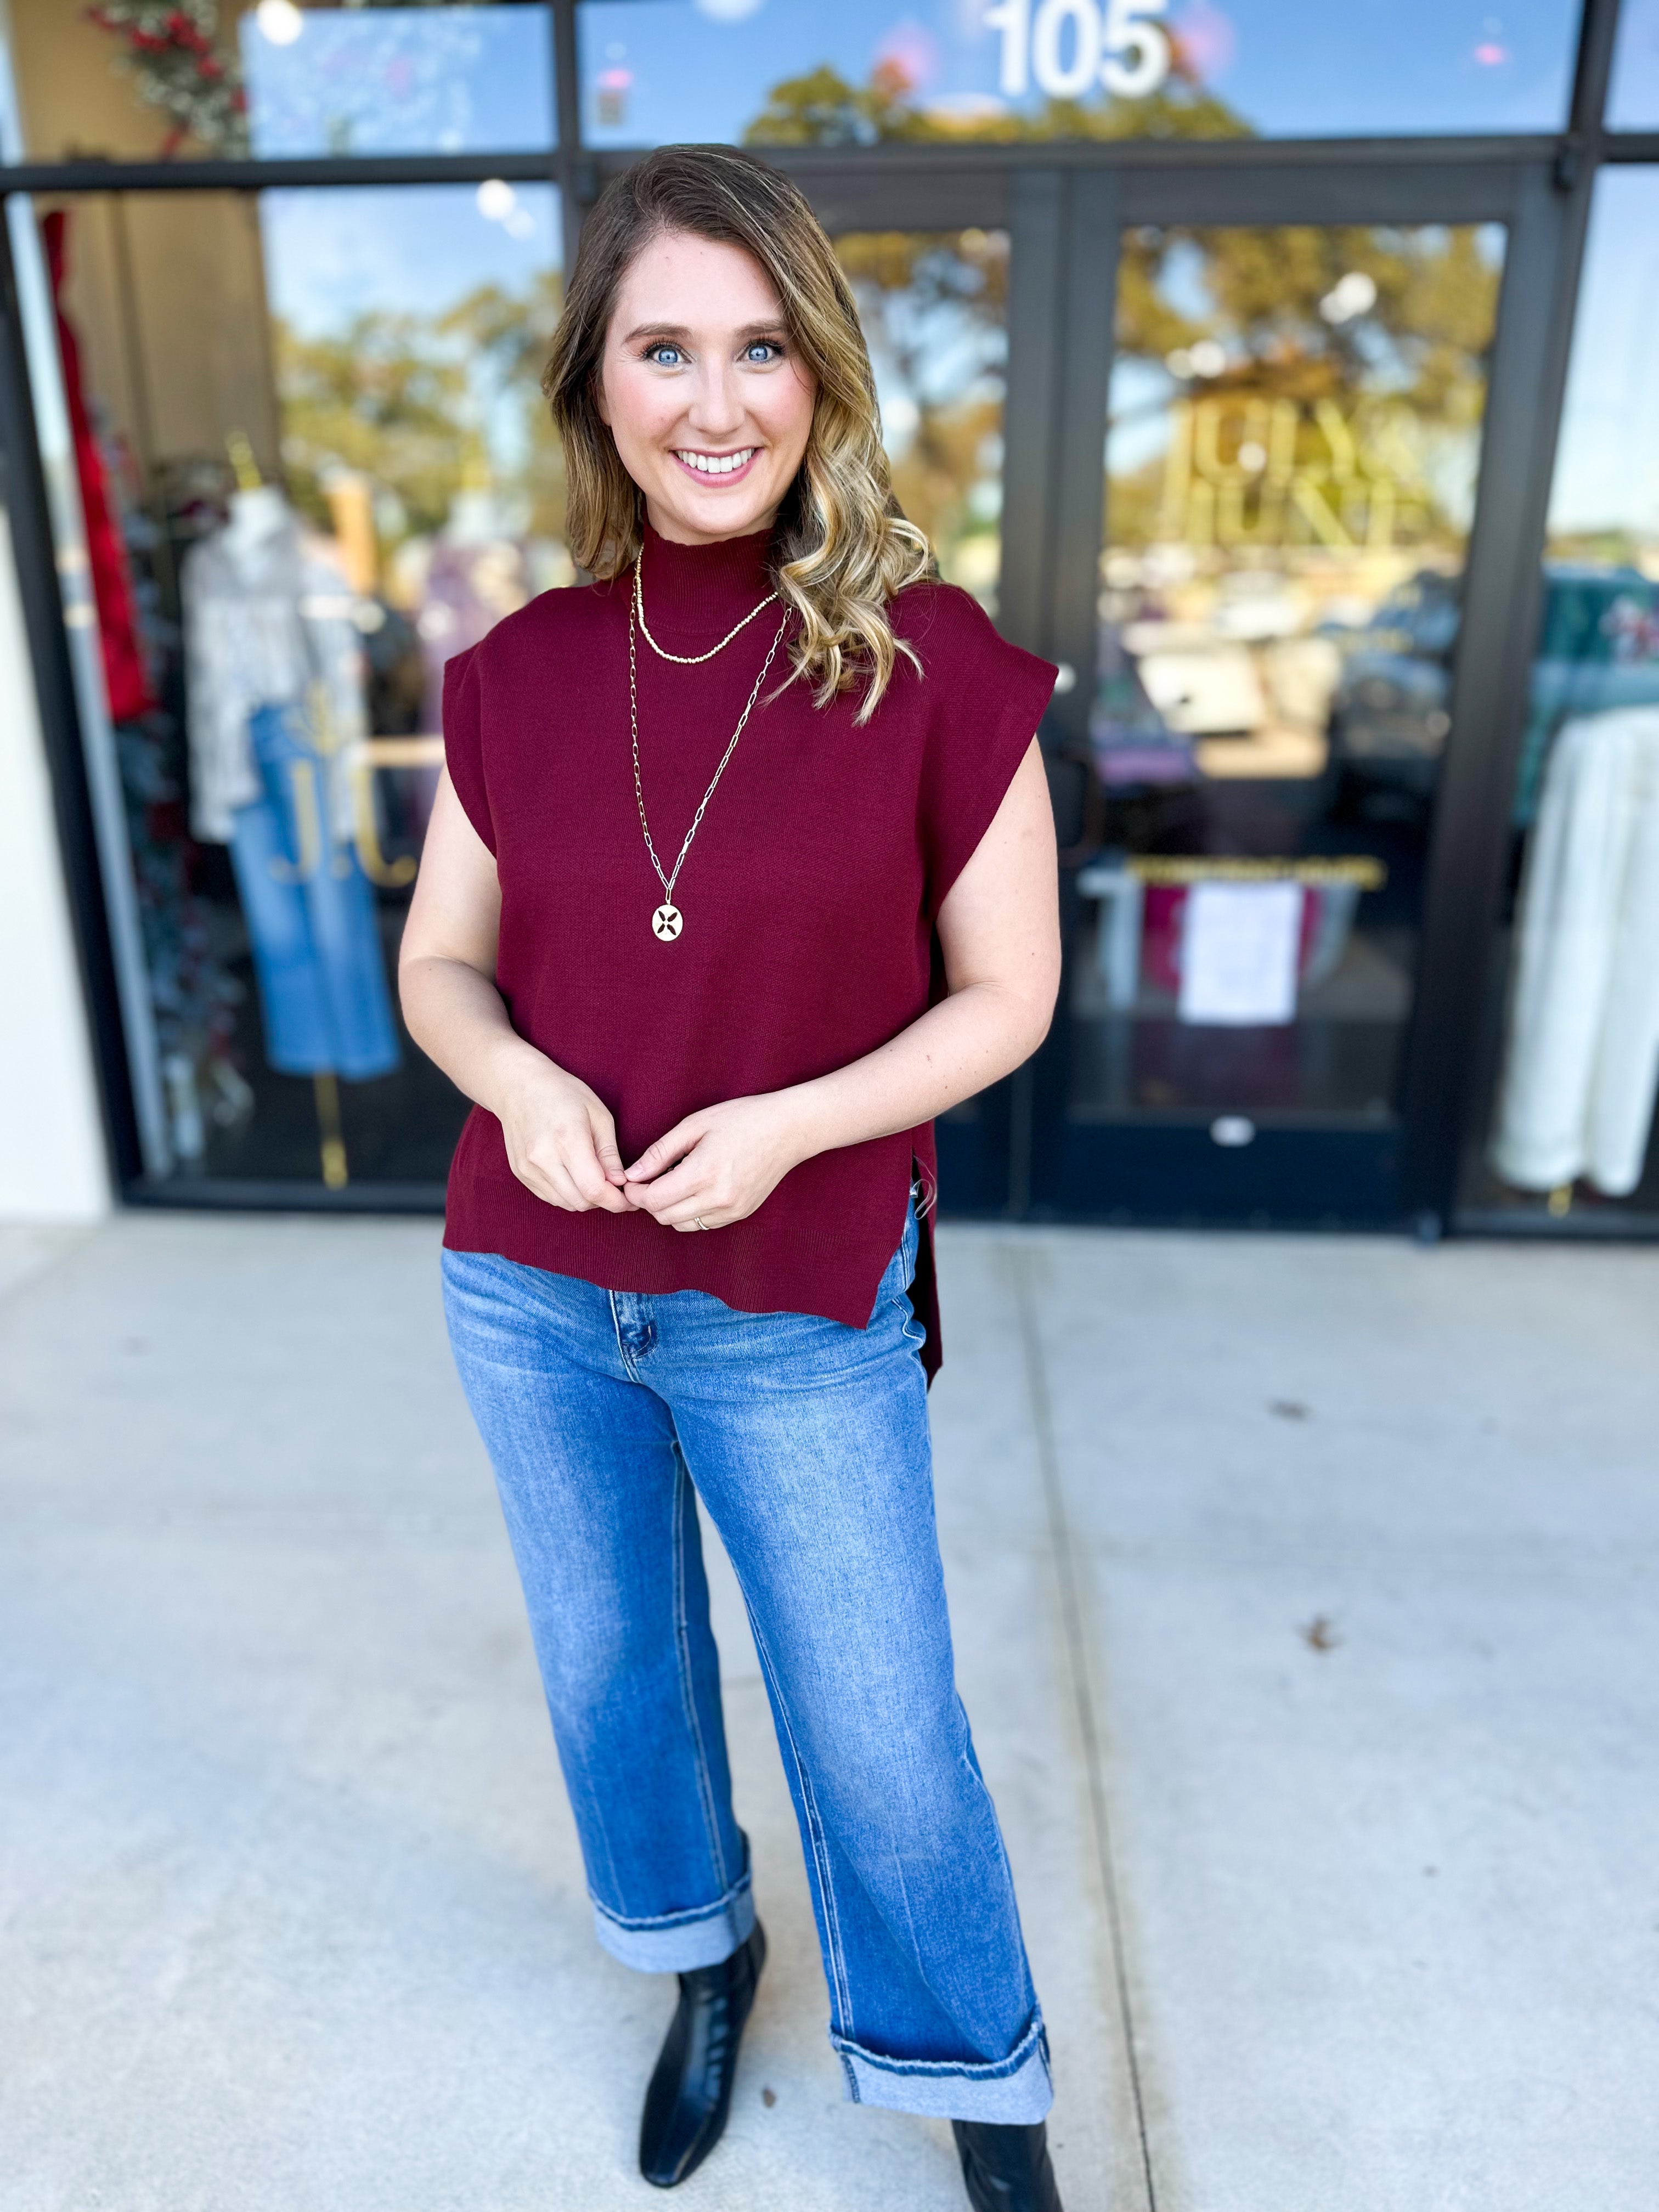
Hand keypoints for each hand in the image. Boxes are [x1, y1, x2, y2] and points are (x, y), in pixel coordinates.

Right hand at [493, 1050, 629, 1212]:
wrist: (519, 1086)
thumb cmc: (564, 1094)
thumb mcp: (598, 1115)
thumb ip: (609, 1153)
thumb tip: (620, 1183)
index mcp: (567, 1140)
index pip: (594, 1189)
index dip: (616, 1201)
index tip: (629, 1200)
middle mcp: (543, 1158)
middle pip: (580, 1201)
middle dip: (603, 1200)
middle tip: (614, 1187)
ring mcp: (528, 1168)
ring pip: (565, 1203)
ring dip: (585, 1199)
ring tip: (593, 1178)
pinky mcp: (520, 1173)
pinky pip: (550, 1197)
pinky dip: (567, 1194)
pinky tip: (573, 1176)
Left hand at [623, 1092, 810, 1231]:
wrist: (788, 1130)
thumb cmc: (741, 1119)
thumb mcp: (694, 1125)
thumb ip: (660, 1152)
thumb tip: (631, 1174)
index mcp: (704, 1173)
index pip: (654, 1200)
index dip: (635, 1192)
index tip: (632, 1180)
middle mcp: (718, 1199)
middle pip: (664, 1216)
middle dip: (649, 1201)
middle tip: (647, 1180)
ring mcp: (732, 1210)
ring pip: (682, 1225)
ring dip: (669, 1209)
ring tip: (673, 1183)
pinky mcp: (741, 1214)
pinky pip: (703, 1224)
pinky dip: (690, 1212)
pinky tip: (695, 1189)